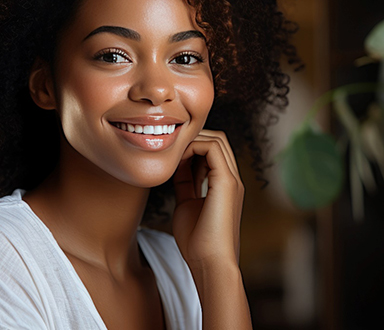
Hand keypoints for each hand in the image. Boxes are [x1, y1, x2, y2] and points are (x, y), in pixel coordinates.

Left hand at [172, 129, 244, 267]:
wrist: (209, 264)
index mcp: (223, 185)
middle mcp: (231, 179)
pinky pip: (213, 148)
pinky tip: (178, 158)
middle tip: (172, 150)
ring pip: (217, 139)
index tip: (171, 157)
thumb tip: (177, 167)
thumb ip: (185, 184)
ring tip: (174, 153)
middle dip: (193, 139)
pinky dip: (194, 146)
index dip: (190, 147)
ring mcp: (232, 179)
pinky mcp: (227, 182)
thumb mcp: (186, 204)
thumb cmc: (197, 242)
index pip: (211, 151)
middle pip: (216, 140)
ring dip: (193, 140)